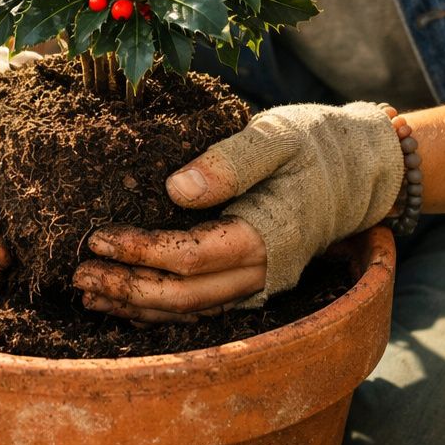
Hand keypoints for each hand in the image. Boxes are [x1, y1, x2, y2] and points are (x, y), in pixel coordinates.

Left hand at [75, 102, 403, 318]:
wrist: (365, 166)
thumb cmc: (320, 143)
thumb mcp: (279, 135)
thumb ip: (230, 160)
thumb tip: (176, 188)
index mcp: (266, 236)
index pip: (188, 257)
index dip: (138, 251)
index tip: (97, 235)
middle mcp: (262, 271)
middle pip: (183, 296)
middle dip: (126, 288)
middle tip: (79, 274)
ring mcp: (259, 282)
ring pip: (189, 309)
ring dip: (137, 305)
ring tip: (89, 292)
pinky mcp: (253, 278)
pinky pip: (201, 306)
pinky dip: (161, 307)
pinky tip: (127, 301)